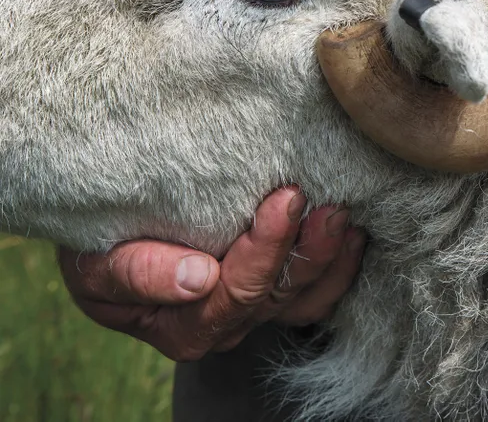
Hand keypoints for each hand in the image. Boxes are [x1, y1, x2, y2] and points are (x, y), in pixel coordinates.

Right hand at [58, 187, 364, 361]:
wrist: (108, 236)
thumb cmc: (99, 243)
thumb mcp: (94, 260)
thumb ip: (136, 272)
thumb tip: (195, 280)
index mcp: (179, 326)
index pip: (233, 293)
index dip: (265, 249)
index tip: (284, 200)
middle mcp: (222, 328)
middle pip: (274, 295)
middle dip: (304, 248)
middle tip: (326, 201)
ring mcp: (253, 314)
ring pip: (303, 298)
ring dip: (329, 257)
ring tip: (343, 215)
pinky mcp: (275, 298)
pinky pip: (317, 296)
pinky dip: (339, 267)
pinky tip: (353, 234)